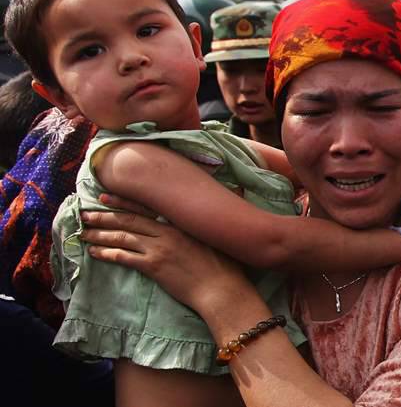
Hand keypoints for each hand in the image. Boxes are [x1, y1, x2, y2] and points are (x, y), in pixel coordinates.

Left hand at [80, 193, 250, 312]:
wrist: (222, 289)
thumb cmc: (226, 264)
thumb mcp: (222, 234)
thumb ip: (218, 214)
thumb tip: (239, 188)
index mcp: (181, 223)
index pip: (146, 208)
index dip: (124, 201)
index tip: (105, 196)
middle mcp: (167, 232)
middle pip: (128, 221)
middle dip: (104, 216)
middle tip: (85, 213)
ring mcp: (159, 249)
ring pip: (122, 237)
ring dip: (100, 234)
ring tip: (84, 232)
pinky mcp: (153, 267)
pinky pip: (123, 257)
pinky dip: (106, 253)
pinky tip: (94, 252)